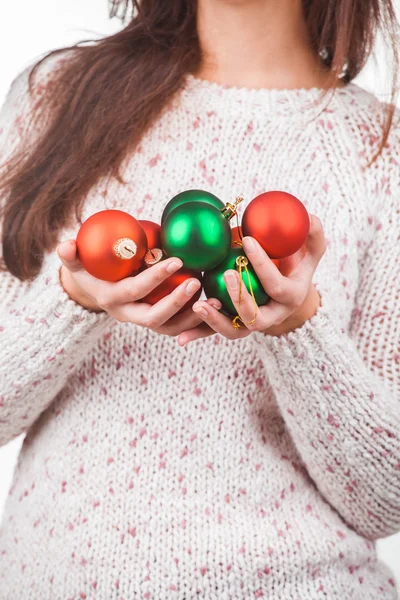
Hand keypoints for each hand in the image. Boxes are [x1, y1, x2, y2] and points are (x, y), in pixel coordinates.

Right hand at [57, 240, 220, 336]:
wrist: (94, 290)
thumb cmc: (89, 269)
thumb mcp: (77, 262)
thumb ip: (72, 255)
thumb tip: (66, 246)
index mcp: (112, 299)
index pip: (135, 290)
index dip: (155, 278)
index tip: (177, 260)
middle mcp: (127, 315)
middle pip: (155, 318)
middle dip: (177, 302)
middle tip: (198, 281)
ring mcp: (142, 322)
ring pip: (171, 329)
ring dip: (194, 318)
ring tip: (215, 300)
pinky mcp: (157, 324)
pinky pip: (179, 329)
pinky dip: (198, 323)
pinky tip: (217, 308)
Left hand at [178, 214, 325, 345]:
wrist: (289, 292)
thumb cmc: (296, 265)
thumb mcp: (310, 251)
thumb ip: (312, 235)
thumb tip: (309, 216)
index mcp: (290, 297)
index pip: (276, 285)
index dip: (262, 264)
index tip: (246, 241)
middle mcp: (273, 316)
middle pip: (256, 318)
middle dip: (240, 298)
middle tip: (226, 273)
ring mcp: (253, 324)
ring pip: (235, 331)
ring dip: (215, 321)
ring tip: (198, 306)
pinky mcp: (236, 325)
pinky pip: (217, 331)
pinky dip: (199, 334)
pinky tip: (180, 338)